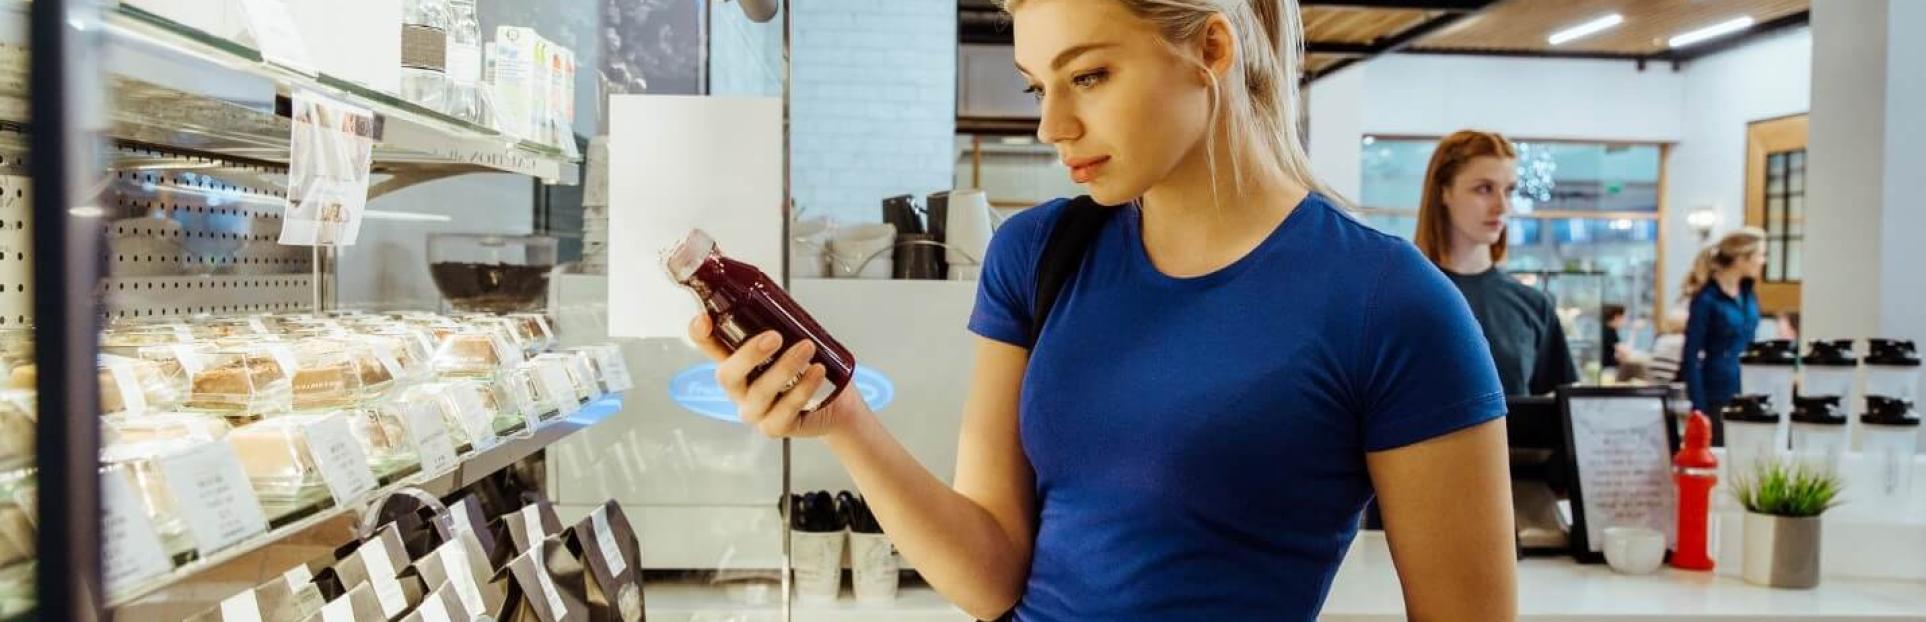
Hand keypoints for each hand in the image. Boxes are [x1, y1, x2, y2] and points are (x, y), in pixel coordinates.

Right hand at [688, 314, 868, 437]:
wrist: (837, 405)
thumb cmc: (809, 370)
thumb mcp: (793, 341)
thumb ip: (780, 321)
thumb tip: (778, 296)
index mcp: (737, 363)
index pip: (709, 347)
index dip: (700, 335)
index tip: (703, 319)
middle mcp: (740, 389)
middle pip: (727, 375)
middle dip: (749, 354)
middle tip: (775, 337)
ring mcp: (755, 411)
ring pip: (760, 392)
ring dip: (785, 367)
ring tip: (807, 348)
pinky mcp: (775, 427)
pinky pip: (784, 411)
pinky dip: (802, 389)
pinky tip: (816, 372)